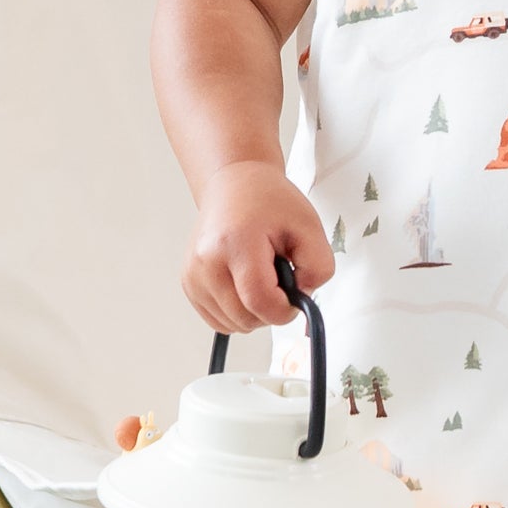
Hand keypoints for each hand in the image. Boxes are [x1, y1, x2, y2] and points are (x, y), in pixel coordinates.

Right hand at [183, 160, 334, 334]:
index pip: (261, 302)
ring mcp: (193, 275)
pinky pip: (219, 320)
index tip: (294, 291)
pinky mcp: (188, 284)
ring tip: (260, 274)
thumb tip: (301, 300)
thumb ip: (318, 268)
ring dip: (254, 310)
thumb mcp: (309, 226)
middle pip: (245, 318)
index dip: (285, 308)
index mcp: (236, 243)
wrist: (233, 183)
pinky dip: (238, 310)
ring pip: (232, 324)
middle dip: (271, 308)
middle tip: (278, 274)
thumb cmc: (267, 200)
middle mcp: (206, 261)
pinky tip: (245, 282)